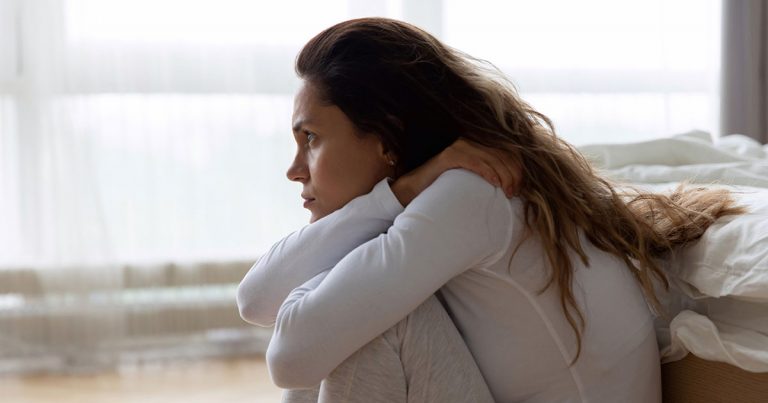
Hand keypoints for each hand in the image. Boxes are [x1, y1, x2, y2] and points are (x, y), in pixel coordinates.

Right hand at [391, 138, 520, 205]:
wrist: (415, 190)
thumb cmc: (445, 188)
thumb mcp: (472, 180)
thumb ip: (490, 175)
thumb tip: (515, 183)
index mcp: (478, 145)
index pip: (507, 151)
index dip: (518, 168)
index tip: (520, 187)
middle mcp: (470, 141)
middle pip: (502, 154)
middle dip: (514, 174)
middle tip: (514, 192)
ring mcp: (459, 147)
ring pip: (492, 158)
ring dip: (504, 175)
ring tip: (507, 191)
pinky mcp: (449, 155)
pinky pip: (475, 161)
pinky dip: (488, 172)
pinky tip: (495, 183)